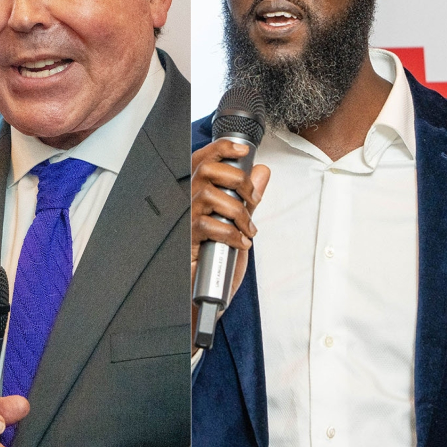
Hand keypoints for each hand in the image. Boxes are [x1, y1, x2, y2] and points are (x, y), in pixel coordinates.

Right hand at [191, 140, 270, 328]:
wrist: (203, 298)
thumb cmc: (216, 262)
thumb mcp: (239, 224)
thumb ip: (248, 198)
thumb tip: (262, 173)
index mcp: (197, 195)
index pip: (203, 159)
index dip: (222, 148)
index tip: (243, 149)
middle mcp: (186, 203)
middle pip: (206, 171)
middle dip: (237, 180)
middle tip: (253, 200)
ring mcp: (184, 221)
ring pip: (210, 196)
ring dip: (238, 211)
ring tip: (247, 229)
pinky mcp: (186, 240)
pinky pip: (210, 226)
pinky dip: (232, 234)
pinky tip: (240, 244)